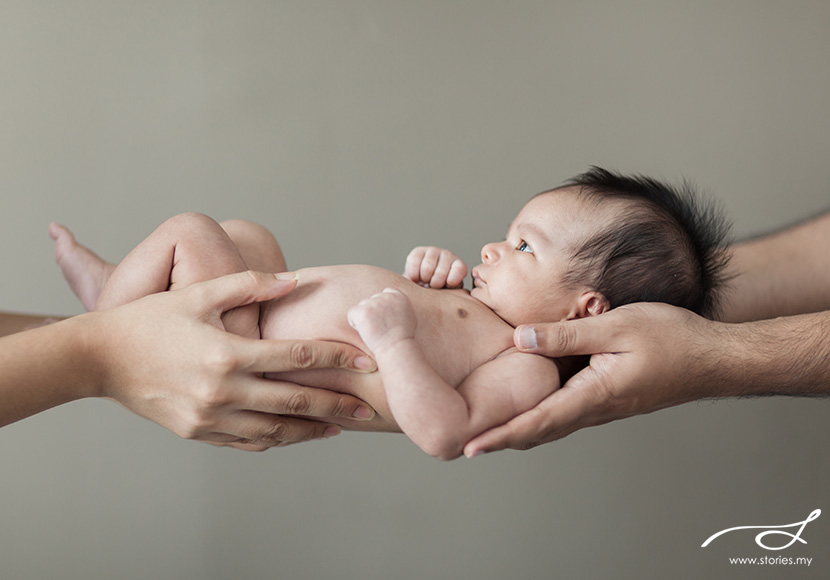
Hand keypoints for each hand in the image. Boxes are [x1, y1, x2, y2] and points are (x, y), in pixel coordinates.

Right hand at [92, 271, 376, 450]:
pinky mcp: (200, 433)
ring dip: (312, 429)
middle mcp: (222, 391)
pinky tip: (298, 433)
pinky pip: (249, 442)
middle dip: (337, 404)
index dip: (335, 357)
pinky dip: (278, 439)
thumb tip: (295, 280)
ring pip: (276, 430)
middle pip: (295, 400)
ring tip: (341, 426)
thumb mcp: (198, 294)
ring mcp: (210, 418)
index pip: (296, 355)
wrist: (100, 359)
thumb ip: (249, 285)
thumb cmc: (151, 320)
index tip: (366, 360)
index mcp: (227, 354)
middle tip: (369, 407)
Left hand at [347, 288, 417, 352]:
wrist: (396, 347)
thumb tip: (391, 304)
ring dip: (364, 318)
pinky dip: (355, 323)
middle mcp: (385, 296)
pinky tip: (366, 332)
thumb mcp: (409, 316)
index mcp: (398, 295)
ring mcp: (373, 302)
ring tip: (375, 331)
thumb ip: (399, 305)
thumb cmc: (402, 337)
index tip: (385, 319)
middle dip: (372, 312)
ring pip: (361, 306)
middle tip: (380, 328)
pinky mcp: (362, 311)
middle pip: (372, 300)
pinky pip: (352, 314)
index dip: (382, 306)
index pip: (385, 292)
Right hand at [404, 246, 467, 287]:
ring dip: (424, 279)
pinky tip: (417, 276)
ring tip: (426, 281)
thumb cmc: (439, 290)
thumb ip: (454, 293)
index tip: (446, 286)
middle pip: (441, 272)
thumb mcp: (450, 293)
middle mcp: (447, 255)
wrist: (422, 283)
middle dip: (435, 284)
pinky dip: (413, 276)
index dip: (452, 281)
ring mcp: (433, 251)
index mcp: (458, 265)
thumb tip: (452, 296)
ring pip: (427, 268)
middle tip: (433, 286)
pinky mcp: (418, 251)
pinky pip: (414, 265)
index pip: (459, 270)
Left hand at [463, 303, 727, 455]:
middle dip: (502, 439)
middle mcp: (595, 409)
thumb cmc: (672, 339)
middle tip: (467, 444)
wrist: (714, 358)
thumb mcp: (615, 327)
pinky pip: (567, 412)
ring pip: (552, 424)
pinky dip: (541, 415)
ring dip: (520, 429)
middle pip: (539, 431)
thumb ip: (566, 335)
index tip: (472, 448)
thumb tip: (520, 341)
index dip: (501, 435)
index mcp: (593, 396)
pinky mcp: (609, 398)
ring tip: (489, 431)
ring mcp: (603, 407)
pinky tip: (529, 405)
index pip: (537, 422)